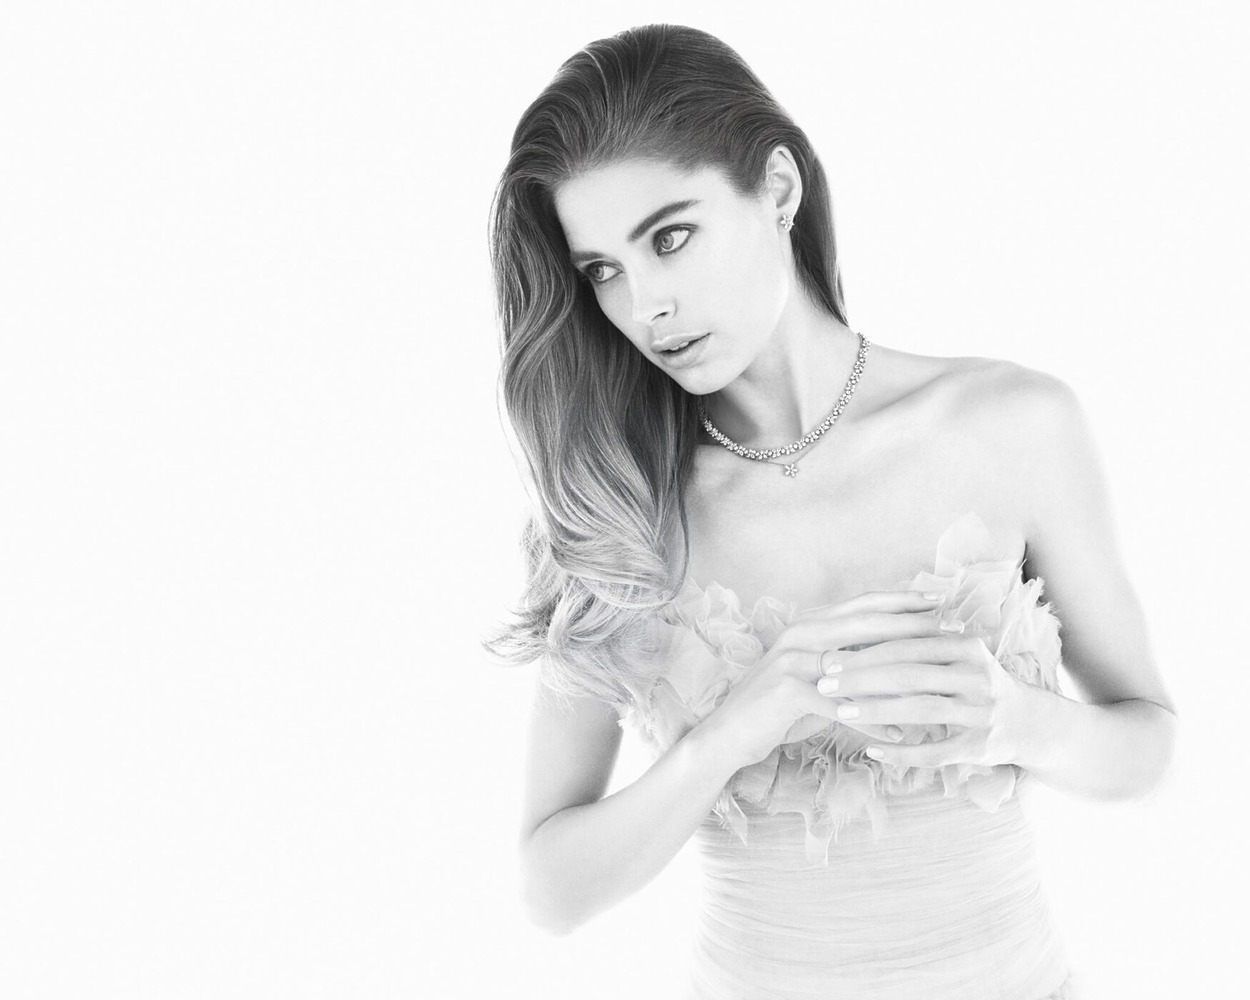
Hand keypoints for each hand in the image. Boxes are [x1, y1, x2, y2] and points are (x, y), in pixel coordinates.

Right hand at [696, 590, 957, 769]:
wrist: (725, 735)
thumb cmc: (773, 710)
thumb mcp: (810, 677)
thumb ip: (843, 663)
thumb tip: (891, 659)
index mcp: (807, 625)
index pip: (862, 604)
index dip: (902, 600)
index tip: (940, 600)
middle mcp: (799, 635)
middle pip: (866, 623)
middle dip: (914, 624)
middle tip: (953, 624)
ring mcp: (791, 662)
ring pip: (859, 663)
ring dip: (902, 673)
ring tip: (937, 679)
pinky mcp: (787, 693)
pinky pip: (842, 707)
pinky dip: (873, 720)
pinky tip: (900, 733)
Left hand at [815, 630, 1030, 768]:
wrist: (1031, 722)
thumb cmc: (976, 682)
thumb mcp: (957, 656)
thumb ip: (920, 645)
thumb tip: (856, 634)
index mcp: (967, 648)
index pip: (907, 645)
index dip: (865, 652)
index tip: (829, 658)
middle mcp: (977, 677)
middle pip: (910, 675)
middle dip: (862, 679)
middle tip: (824, 683)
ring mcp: (981, 714)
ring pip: (920, 710)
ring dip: (876, 711)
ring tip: (841, 712)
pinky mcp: (980, 747)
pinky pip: (935, 752)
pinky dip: (902, 752)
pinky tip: (873, 750)